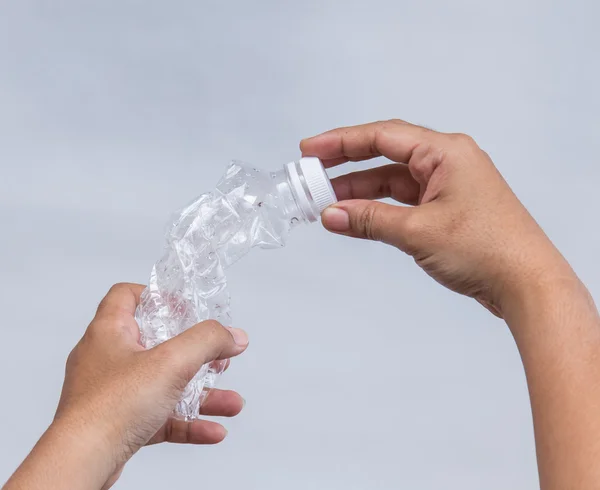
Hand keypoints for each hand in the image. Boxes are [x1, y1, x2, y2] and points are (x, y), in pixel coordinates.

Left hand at [4, 283, 248, 489]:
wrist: (83, 462)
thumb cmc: (110, 407)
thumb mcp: (171, 362)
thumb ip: (208, 342)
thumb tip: (234, 335)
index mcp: (109, 332)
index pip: (126, 296)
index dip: (157, 295)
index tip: (185, 307)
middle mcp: (108, 359)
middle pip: (157, 344)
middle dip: (196, 355)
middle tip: (216, 357)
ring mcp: (112, 393)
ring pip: (164, 386)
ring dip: (200, 394)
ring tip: (230, 402)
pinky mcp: (118, 423)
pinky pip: (160, 416)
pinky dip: (187, 421)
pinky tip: (213, 429)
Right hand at [301, 120, 573, 316]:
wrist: (527, 285)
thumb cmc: (488, 249)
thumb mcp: (418, 232)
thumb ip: (370, 220)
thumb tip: (332, 214)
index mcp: (446, 153)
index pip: (383, 136)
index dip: (342, 141)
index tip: (312, 149)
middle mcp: (448, 163)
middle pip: (386, 156)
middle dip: (347, 165)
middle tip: (313, 172)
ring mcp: (448, 187)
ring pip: (393, 182)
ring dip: (360, 191)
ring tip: (326, 201)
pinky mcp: (448, 210)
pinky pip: (404, 202)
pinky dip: (379, 209)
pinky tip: (355, 217)